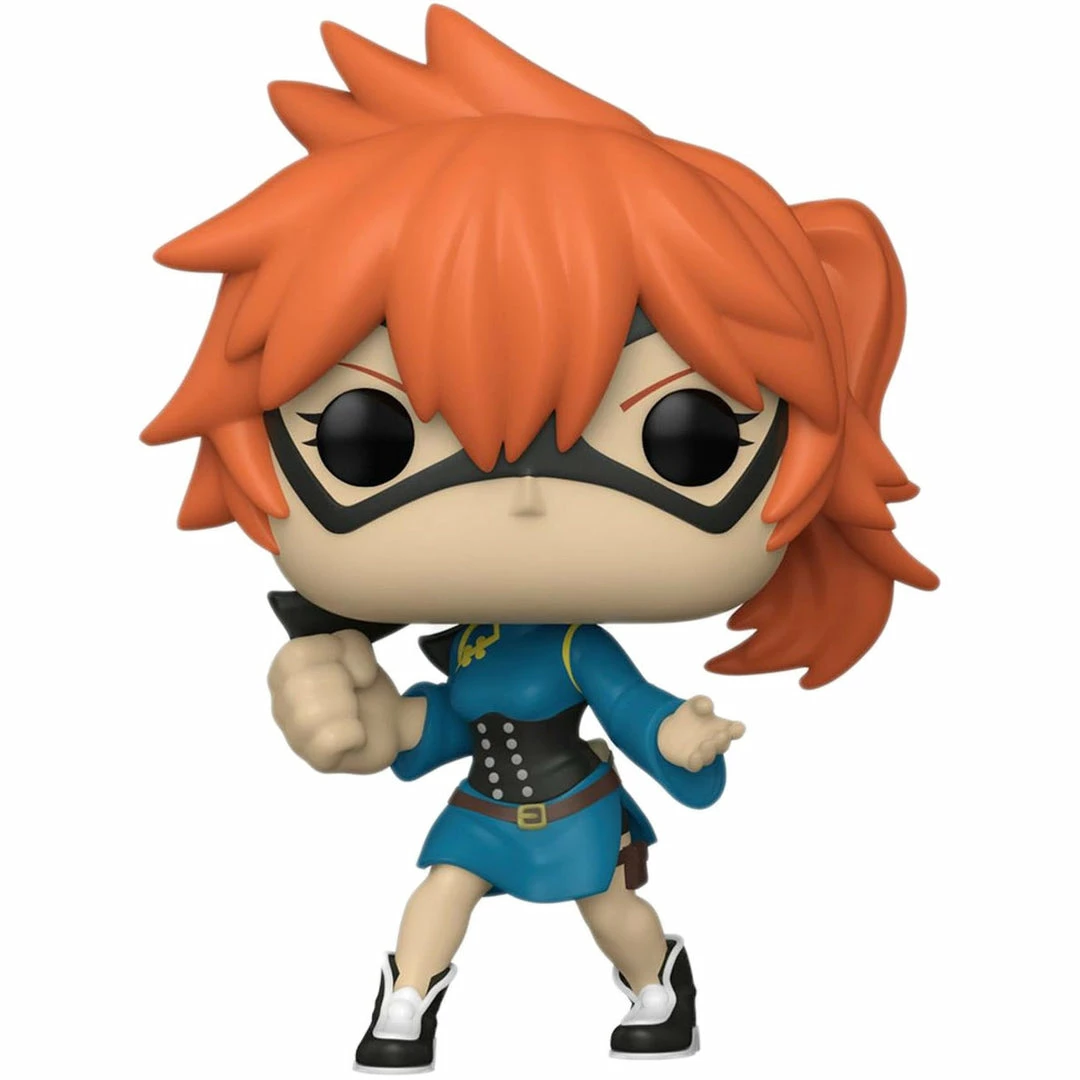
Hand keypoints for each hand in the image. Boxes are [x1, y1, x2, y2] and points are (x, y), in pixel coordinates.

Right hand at [267, 629, 420, 773]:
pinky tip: (358, 733)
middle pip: (303, 683)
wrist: (390, 722)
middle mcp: (281, 706)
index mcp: (284, 673)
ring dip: (348, 707)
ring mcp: (296, 737)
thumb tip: (360, 678)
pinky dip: (355, 733)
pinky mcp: (318, 760)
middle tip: (354, 692)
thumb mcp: (357, 651)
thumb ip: (350, 643)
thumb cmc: (364, 686)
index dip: (337, 653)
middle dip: (343, 682)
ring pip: (312, 713)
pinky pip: (331, 741)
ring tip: (355, 712)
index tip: (355, 666)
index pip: (296, 653)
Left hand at [657, 695, 744, 772]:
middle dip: (723, 740)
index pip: (736, 730)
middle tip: (722, 735)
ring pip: (709, 756)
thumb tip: (708, 707)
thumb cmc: (690, 715)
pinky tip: (695, 756)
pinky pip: (695, 765)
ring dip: (709, 751)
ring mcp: (704, 753)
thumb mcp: (694, 704)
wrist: (671, 730)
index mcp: (723, 728)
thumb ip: (702, 702)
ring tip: (706, 744)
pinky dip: (696, 762)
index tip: (736, 728)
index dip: (738, 730)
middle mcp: (716, 743)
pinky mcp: (690, 761)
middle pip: (724, 744)